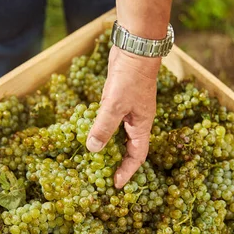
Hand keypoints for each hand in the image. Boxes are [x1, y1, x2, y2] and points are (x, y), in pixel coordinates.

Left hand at [86, 46, 159, 188]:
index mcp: (142, 126)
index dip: (127, 171)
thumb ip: (103, 127)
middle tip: (103, 175)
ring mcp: (129, 109)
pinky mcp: (119, 99)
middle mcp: (137, 120)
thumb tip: (92, 149)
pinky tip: (90, 130)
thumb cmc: (130, 78)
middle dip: (118, 162)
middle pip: (129, 147)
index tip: (116, 185)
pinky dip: (102, 128)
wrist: (135, 49)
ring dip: (109, 145)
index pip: (137, 156)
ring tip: (95, 158)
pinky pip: (111, 120)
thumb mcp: (114, 105)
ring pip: (119, 133)